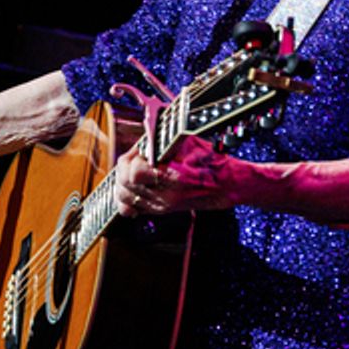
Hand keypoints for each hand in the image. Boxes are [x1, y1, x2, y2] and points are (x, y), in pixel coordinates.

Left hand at [114, 136, 238, 216]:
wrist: (226, 186)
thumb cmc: (211, 163)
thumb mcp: (188, 144)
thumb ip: (162, 141)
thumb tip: (143, 138)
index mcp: (172, 177)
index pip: (135, 172)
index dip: (133, 156)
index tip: (140, 148)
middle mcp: (164, 195)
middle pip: (125, 184)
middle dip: (124, 166)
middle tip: (134, 156)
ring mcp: (161, 205)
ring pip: (124, 197)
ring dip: (122, 180)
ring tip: (131, 169)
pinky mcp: (161, 210)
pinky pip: (130, 208)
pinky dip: (125, 196)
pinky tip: (132, 186)